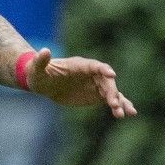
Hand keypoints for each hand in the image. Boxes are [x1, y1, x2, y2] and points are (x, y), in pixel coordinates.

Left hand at [23, 48, 137, 117]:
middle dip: (111, 92)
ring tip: (127, 112)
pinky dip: (119, 106)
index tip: (111, 74)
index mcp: (81, 65)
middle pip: (106, 82)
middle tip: (114, 103)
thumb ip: (41, 60)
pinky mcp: (96, 95)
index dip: (103, 69)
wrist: (44, 83)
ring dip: (119, 102)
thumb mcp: (37, 68)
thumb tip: (44, 50)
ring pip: (112, 92)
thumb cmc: (39, 73)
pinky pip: (110, 100)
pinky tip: (126, 114)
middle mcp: (92, 74)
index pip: (95, 66)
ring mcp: (96, 85)